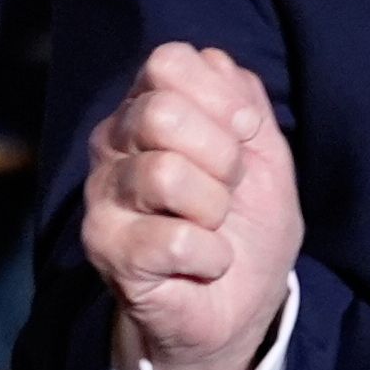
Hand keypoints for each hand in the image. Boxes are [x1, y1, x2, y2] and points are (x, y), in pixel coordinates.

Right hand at [83, 45, 300, 369]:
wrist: (238, 308)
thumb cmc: (245, 227)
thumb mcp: (267, 157)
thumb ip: (245, 103)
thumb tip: (214, 66)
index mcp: (148, 108)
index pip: (169, 62)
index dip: (221, 98)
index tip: (243, 137)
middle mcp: (113, 144)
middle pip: (162, 112)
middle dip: (222, 157)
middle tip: (227, 191)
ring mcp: (102, 197)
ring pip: (164, 175)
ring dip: (214, 210)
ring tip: (212, 229)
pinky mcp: (106, 250)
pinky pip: (173, 239)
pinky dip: (211, 257)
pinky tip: (203, 264)